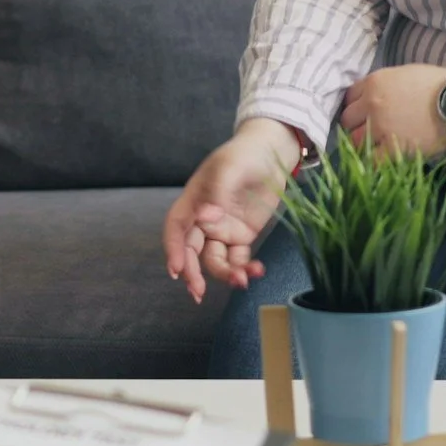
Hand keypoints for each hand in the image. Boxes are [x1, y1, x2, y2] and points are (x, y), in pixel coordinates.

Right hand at [163, 118, 297, 303]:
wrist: (272, 153)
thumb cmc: (244, 155)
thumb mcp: (229, 168)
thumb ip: (217, 194)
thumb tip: (206, 218)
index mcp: (194, 201)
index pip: (176, 228)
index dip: (173, 249)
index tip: (177, 269)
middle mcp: (204, 219)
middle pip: (191, 251)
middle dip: (192, 273)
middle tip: (198, 292)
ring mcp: (222, 230)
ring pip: (215, 261)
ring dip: (225, 274)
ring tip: (243, 280)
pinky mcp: (242, 236)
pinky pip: (238, 259)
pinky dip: (245, 268)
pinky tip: (256, 270)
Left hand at [340, 64, 445, 157]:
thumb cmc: (438, 84)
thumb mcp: (405, 73)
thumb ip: (385, 85)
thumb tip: (377, 95)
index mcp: (375, 82)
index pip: (350, 97)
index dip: (356, 106)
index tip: (363, 113)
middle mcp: (371, 104)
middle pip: (347, 120)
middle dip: (355, 125)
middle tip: (368, 130)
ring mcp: (379, 128)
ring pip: (354, 141)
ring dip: (362, 144)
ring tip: (375, 146)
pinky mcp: (391, 149)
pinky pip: (371, 160)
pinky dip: (373, 161)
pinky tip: (382, 159)